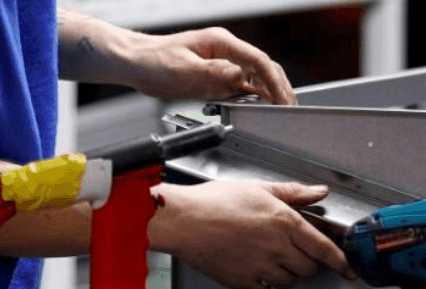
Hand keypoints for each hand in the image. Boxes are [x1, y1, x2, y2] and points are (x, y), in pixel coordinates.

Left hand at [57, 12, 295, 104]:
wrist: (135, 62)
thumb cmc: (152, 60)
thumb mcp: (183, 69)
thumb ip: (213, 73)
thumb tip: (239, 77)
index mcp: (221, 43)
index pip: (258, 61)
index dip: (274, 81)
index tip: (283, 98)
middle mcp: (225, 51)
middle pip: (262, 67)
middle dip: (279, 86)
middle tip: (290, 107)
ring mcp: (221, 63)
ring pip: (255, 77)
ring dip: (270, 92)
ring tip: (282, 109)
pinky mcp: (214, 75)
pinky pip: (240, 86)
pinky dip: (253, 97)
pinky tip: (260, 107)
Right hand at [149, 180, 356, 288]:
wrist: (183, 220)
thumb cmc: (214, 202)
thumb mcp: (258, 188)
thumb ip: (293, 193)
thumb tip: (318, 192)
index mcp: (284, 222)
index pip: (323, 248)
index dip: (340, 262)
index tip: (348, 271)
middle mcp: (277, 247)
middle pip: (308, 269)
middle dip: (306, 263)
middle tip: (293, 253)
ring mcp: (260, 267)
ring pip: (288, 283)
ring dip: (286, 275)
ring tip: (270, 260)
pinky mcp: (242, 282)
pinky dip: (264, 286)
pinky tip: (254, 271)